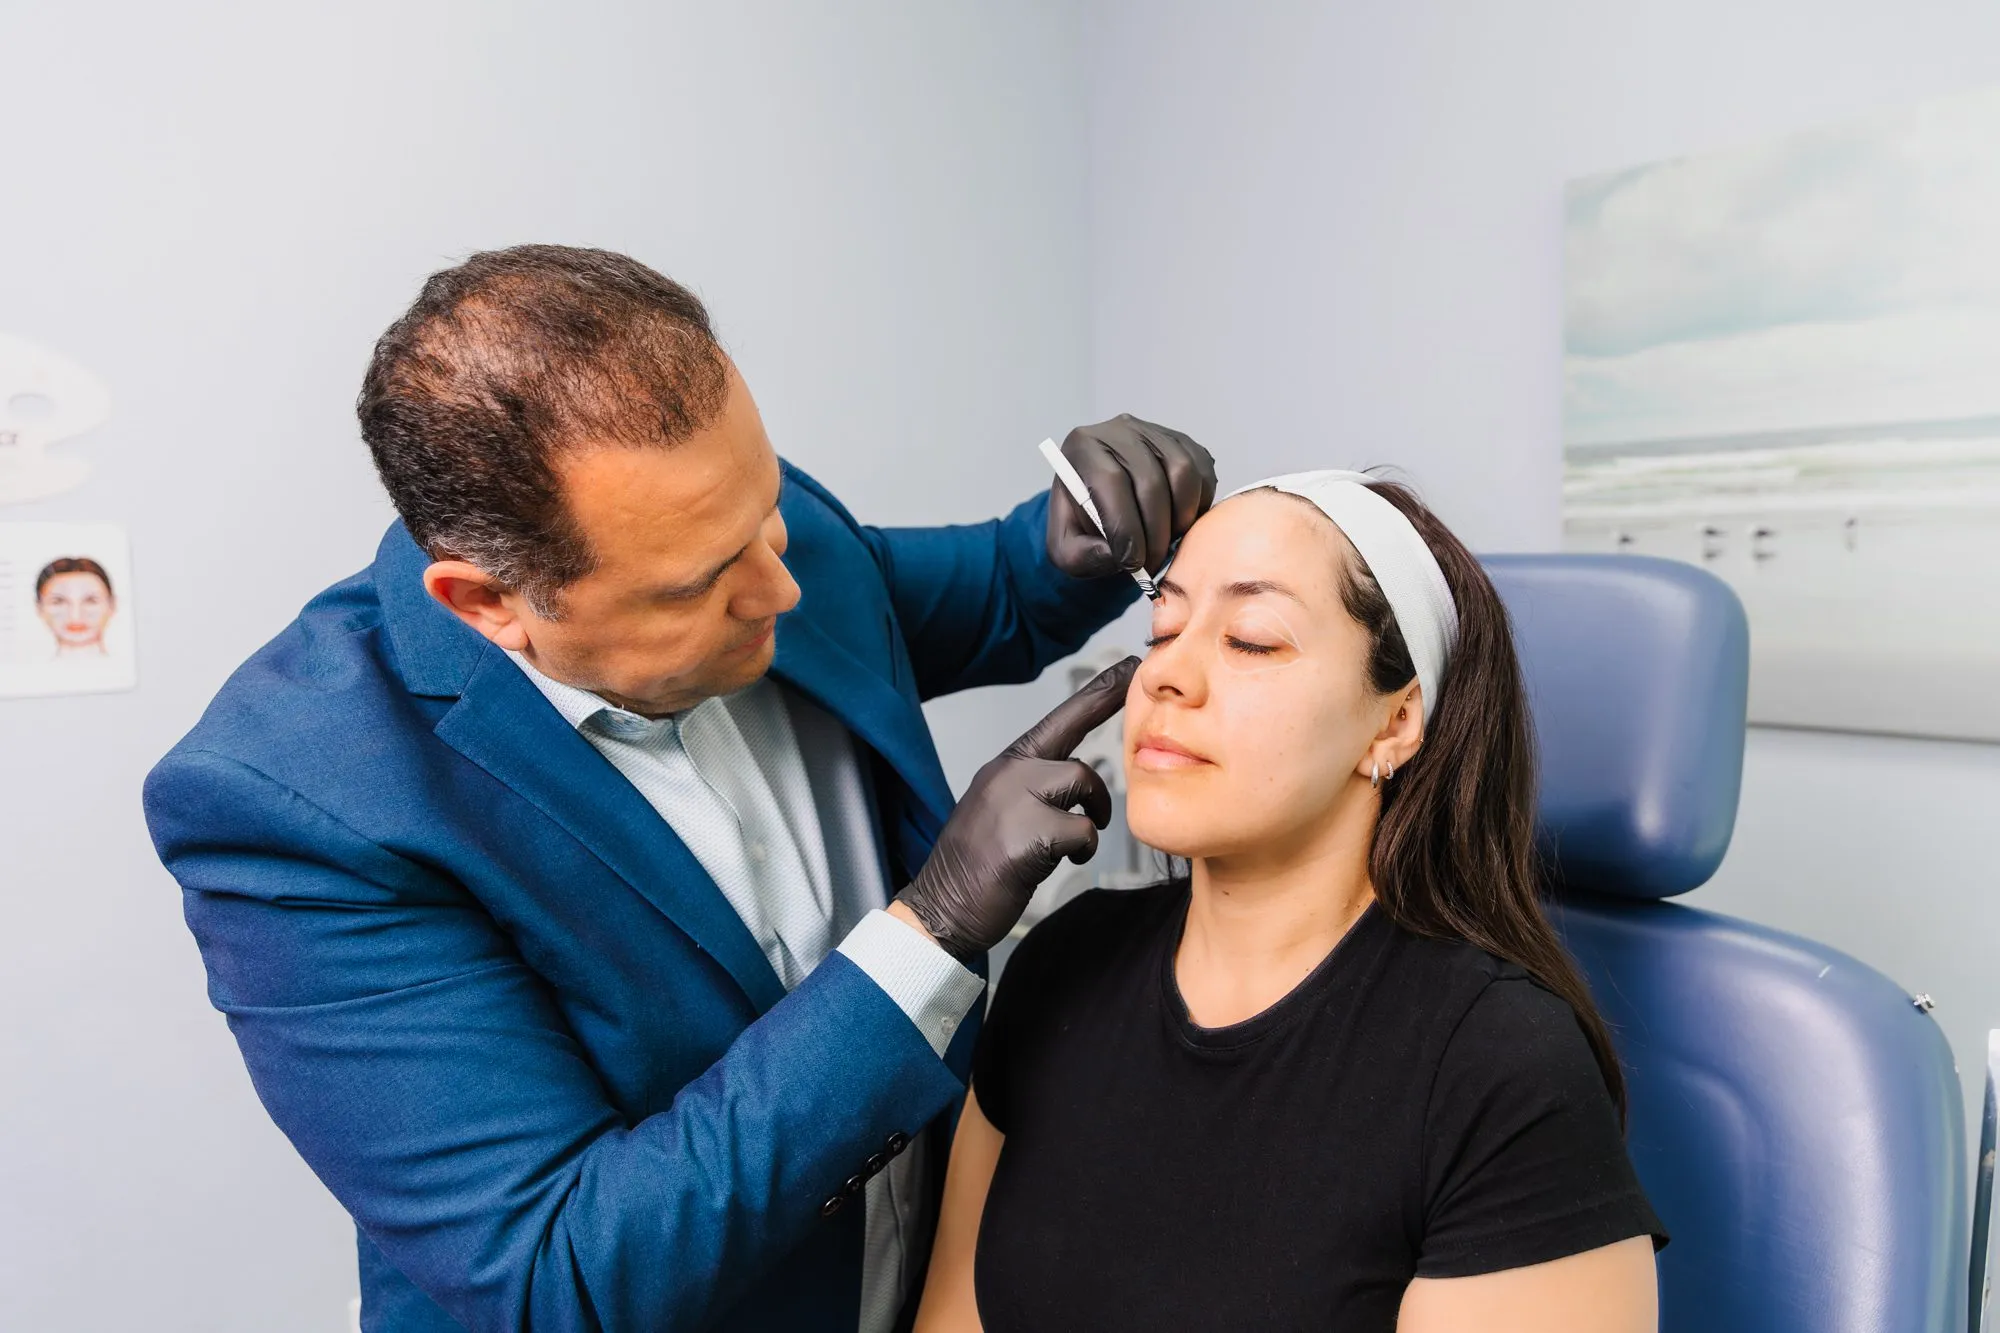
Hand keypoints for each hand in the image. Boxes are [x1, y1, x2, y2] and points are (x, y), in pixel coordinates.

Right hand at [895, 658, 1140, 959]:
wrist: (942, 906)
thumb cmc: (977, 865)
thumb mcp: (1002, 809)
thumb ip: (1033, 786)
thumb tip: (1076, 781)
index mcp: (1006, 765)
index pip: (1060, 720)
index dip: (1099, 695)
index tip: (1131, 668)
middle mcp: (1009, 773)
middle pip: (1079, 765)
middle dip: (1097, 796)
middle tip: (1103, 812)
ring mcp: (1016, 800)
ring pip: (1083, 788)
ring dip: (1089, 822)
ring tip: (1071, 847)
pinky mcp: (1028, 834)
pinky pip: (1082, 831)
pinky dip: (1081, 850)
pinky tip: (1058, 862)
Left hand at [1046, 415, 1216, 579]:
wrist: (1105, 504)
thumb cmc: (1084, 523)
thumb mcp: (1068, 548)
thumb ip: (1082, 555)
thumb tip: (1114, 555)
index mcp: (1083, 448)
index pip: (1110, 480)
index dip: (1125, 526)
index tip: (1132, 562)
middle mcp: (1120, 431)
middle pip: (1150, 480)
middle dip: (1154, 533)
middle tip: (1151, 565)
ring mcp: (1156, 433)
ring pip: (1183, 473)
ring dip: (1180, 519)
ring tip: (1165, 543)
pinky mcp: (1185, 444)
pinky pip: (1202, 474)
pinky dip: (1197, 507)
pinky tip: (1178, 523)